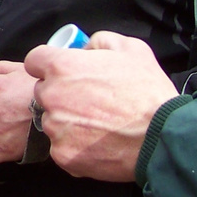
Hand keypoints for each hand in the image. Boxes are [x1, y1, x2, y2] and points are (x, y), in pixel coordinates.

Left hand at [24, 32, 177, 182]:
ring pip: (52, 121)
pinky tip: (98, 143)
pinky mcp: (63, 155)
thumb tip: (84, 47)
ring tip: (98, 124)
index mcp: (62, 67)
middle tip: (88, 101)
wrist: (161, 138)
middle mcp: (52, 96)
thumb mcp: (130, 49)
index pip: (34, 60)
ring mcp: (55, 128)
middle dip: (60, 94)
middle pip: (43, 92)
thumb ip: (99, 41)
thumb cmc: (147, 92)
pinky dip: (76, 146)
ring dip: (67, 122)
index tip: (61, 72)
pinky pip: (62, 147)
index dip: (48, 65)